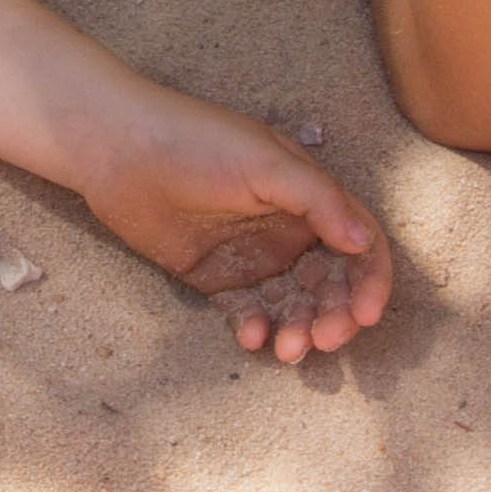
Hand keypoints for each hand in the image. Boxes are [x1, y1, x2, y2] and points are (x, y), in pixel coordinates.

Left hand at [72, 79, 394, 362]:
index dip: (371, 281)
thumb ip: (319, 201)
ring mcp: (253, 257)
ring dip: (299, 329)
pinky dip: (255, 328)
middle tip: (325, 340)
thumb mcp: (267, 162)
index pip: (360, 246)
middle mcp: (289, 230)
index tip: (366, 314)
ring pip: (292, 305)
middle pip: (330, 285)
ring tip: (287, 349)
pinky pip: (246, 311)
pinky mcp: (216, 278)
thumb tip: (363, 243)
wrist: (120, 150)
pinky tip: (251, 336)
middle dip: (335, 315)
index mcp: (311, 199)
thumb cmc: (198, 142)